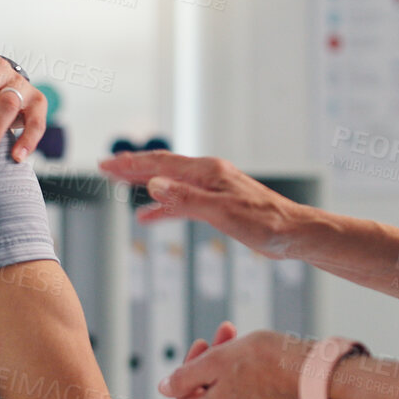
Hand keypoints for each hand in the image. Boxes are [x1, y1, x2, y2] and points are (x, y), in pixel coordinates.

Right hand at [97, 153, 305, 258]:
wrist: (294, 233)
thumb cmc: (265, 222)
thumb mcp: (222, 212)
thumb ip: (186, 199)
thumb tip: (154, 185)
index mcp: (207, 172)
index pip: (161, 164)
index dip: (131, 165)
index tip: (105, 165)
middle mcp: (208, 176)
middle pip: (162, 168)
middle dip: (132, 168)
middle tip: (105, 168)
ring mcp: (212, 190)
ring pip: (170, 184)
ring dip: (144, 185)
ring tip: (120, 186)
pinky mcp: (217, 206)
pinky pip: (181, 203)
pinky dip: (163, 208)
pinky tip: (148, 217)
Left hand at [160, 328, 308, 398]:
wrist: (310, 370)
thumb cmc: (265, 362)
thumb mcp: (215, 360)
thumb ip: (183, 377)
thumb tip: (164, 388)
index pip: (186, 392)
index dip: (190, 363)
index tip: (205, 342)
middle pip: (211, 390)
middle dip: (215, 360)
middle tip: (226, 335)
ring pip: (233, 392)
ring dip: (234, 368)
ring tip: (247, 345)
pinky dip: (254, 381)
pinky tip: (264, 364)